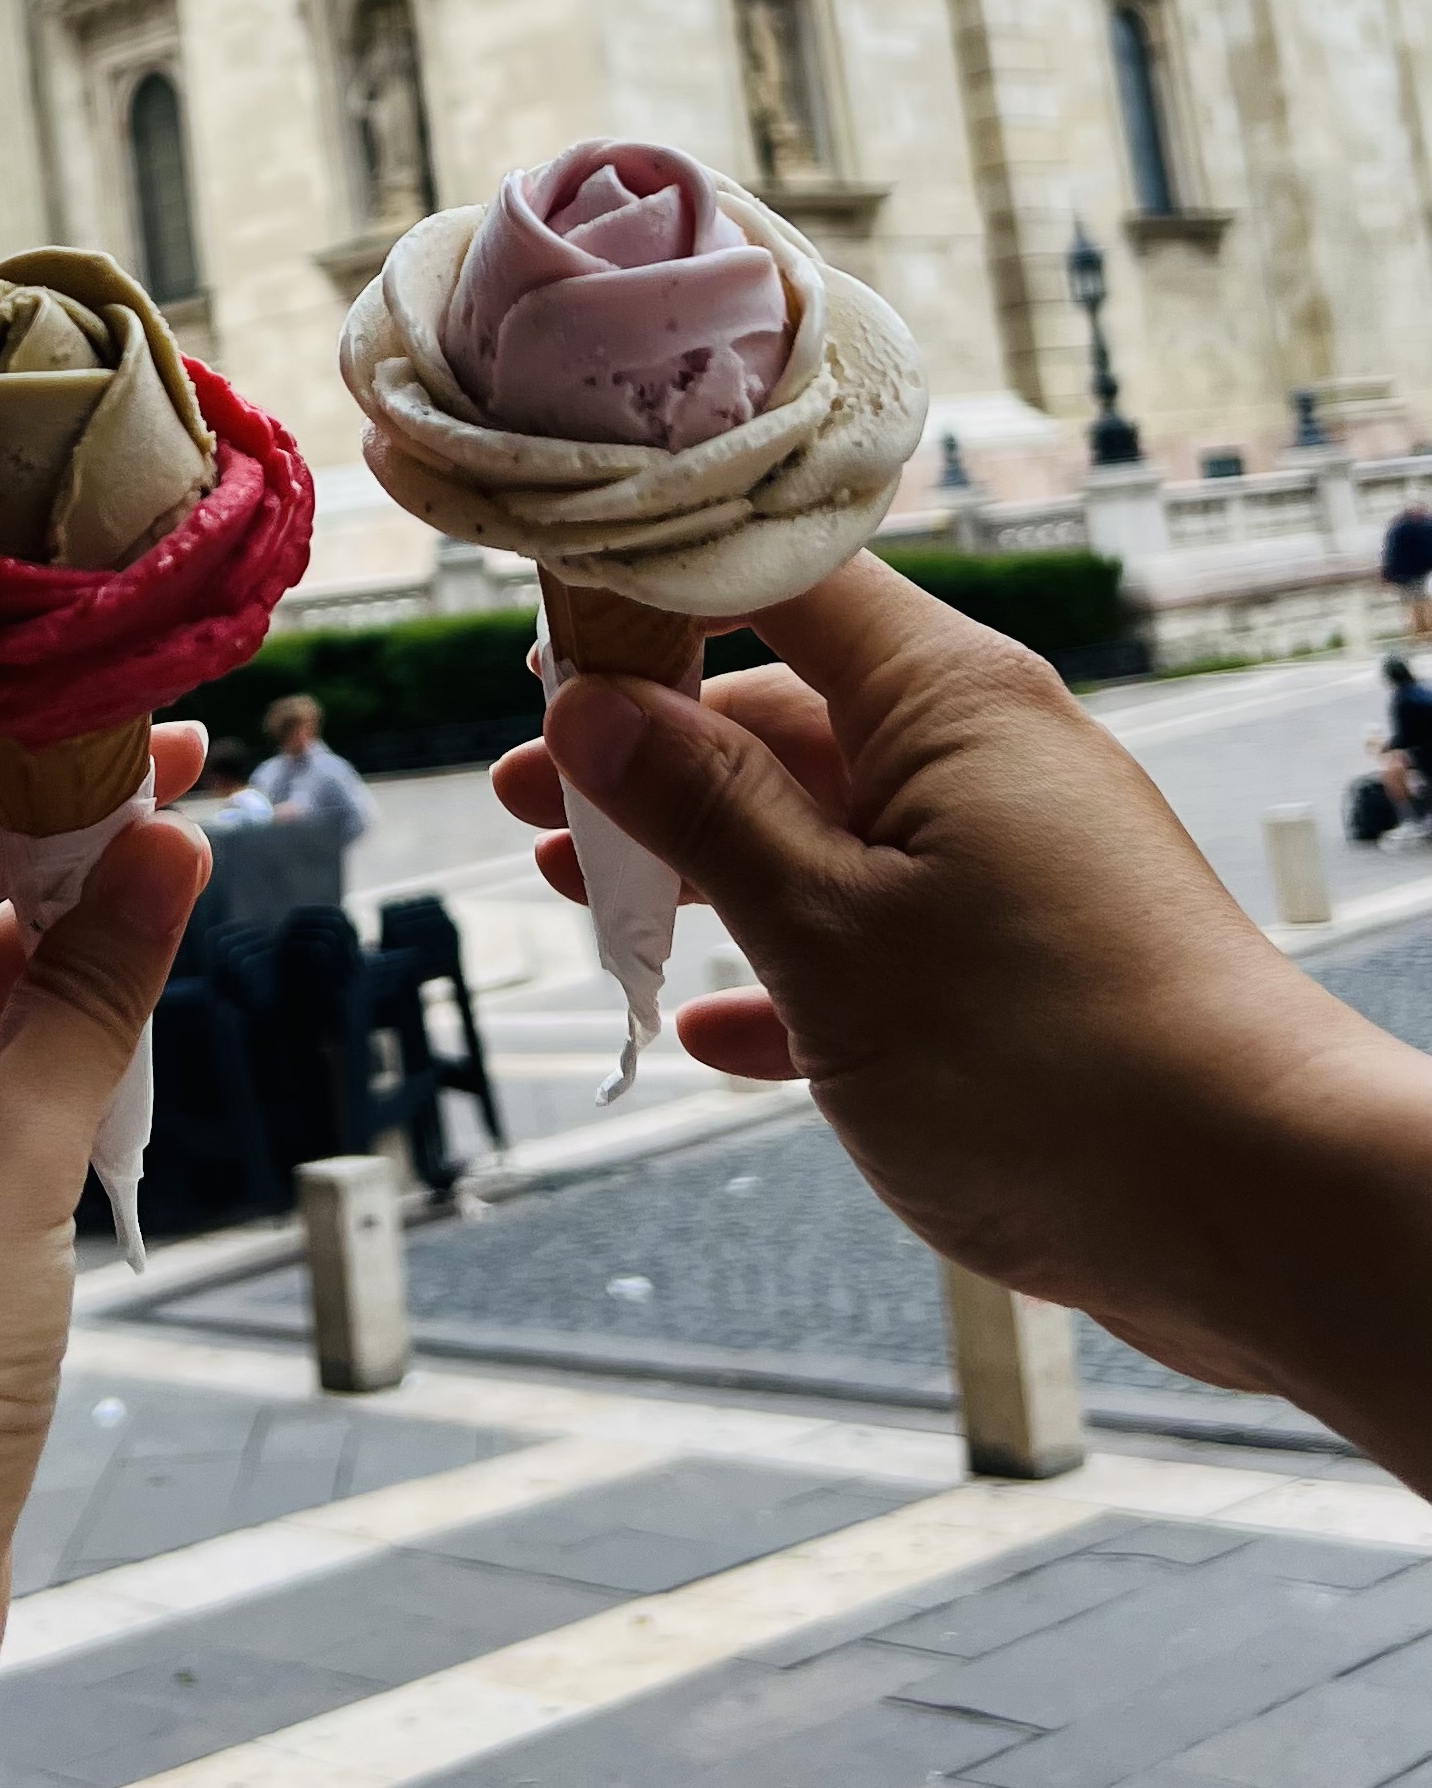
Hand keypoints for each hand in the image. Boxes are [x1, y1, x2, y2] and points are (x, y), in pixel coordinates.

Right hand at [496, 556, 1431, 1480]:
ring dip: (703, 862)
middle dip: (651, 753)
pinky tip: (711, 1028)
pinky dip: (788, 968)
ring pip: (825, 829)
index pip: (779, 575)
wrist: (1260, 1212)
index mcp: (947, 698)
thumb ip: (705, 812)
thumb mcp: (830, 930)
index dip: (654, 590)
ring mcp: (1012, 860)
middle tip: (525, 800)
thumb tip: (594, 709)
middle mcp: (986, 754)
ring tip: (580, 891)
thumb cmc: (1049, 1059)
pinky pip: (879, 934)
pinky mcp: (1028, 965)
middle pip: (788, 709)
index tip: (544, 635)